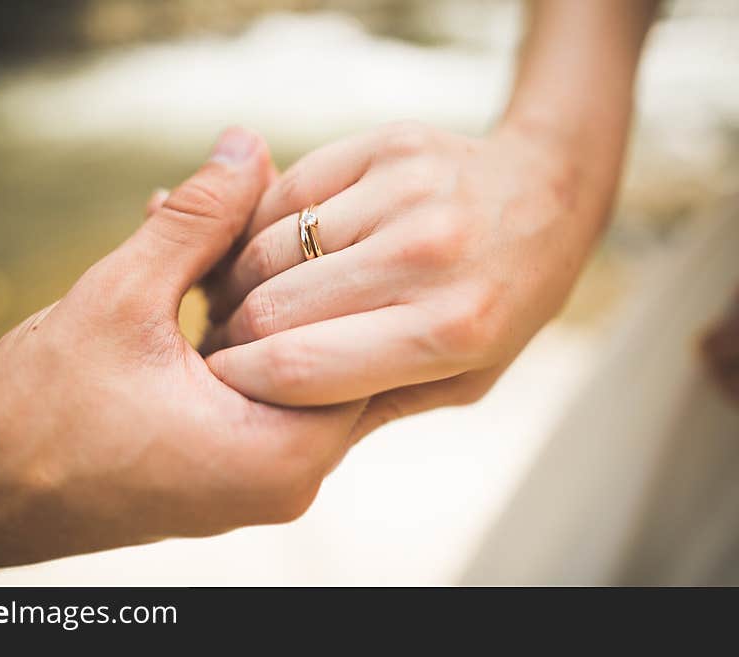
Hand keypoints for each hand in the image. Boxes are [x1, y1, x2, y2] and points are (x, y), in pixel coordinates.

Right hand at [0, 128, 364, 584]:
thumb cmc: (35, 416)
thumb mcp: (121, 297)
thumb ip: (198, 221)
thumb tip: (248, 147)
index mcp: (280, 452)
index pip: (354, 334)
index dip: (318, 257)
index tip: (282, 202)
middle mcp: (287, 478)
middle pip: (322, 345)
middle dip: (276, 272)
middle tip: (240, 208)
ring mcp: (259, 478)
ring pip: (284, 359)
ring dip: (244, 295)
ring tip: (196, 237)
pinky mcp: (229, 468)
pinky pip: (251, 383)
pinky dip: (227, 330)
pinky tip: (186, 276)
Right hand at [204, 121, 610, 436]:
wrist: (547, 195)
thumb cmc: (502, 306)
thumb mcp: (462, 382)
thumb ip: (373, 407)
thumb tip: (278, 431)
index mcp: (450, 332)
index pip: (301, 368)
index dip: (240, 383)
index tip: (222, 387)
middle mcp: (428, 256)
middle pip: (272, 309)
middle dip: (232, 336)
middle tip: (226, 344)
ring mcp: (405, 192)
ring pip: (267, 248)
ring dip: (240, 282)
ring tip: (245, 299)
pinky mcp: (384, 144)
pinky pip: (285, 191)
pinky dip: (262, 227)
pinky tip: (270, 250)